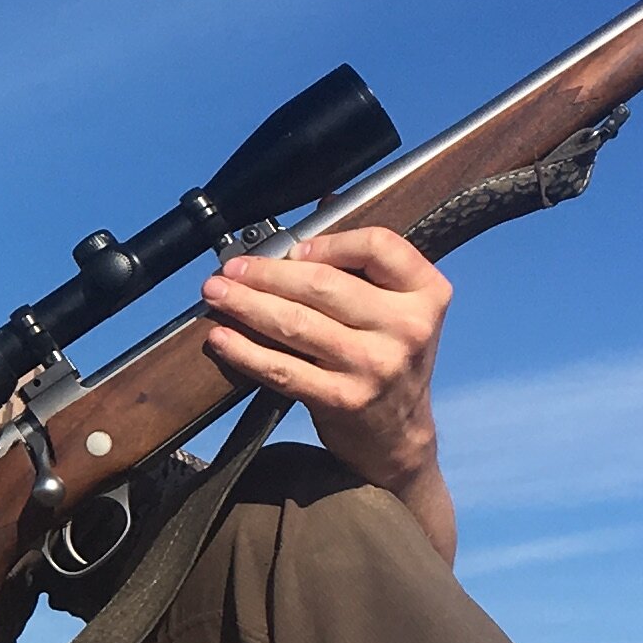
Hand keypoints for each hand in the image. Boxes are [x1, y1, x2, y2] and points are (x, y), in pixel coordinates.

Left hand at [196, 227, 457, 560]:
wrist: (399, 435)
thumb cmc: (388, 357)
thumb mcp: (398, 309)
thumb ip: (366, 264)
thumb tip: (322, 207)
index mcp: (425, 294)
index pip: (379, 246)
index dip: (330, 242)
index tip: (294, 248)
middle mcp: (406, 328)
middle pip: (323, 285)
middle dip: (267, 273)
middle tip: (231, 269)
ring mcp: (374, 366)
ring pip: (297, 323)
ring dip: (247, 305)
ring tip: (216, 293)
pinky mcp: (343, 399)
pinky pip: (283, 369)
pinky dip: (245, 351)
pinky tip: (221, 338)